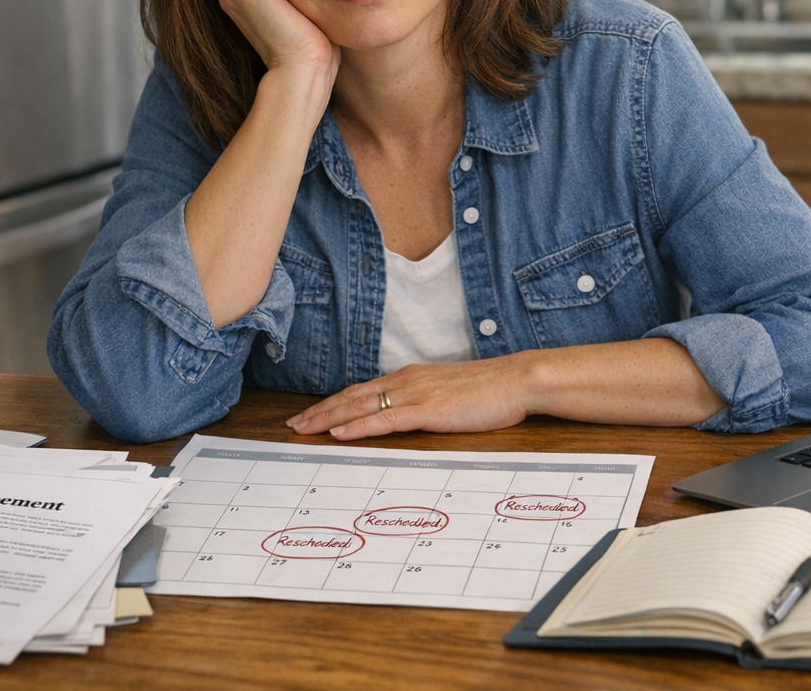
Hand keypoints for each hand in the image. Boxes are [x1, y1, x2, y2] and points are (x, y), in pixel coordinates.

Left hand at [285, 357, 534, 440]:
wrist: (518, 381)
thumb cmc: (491, 391)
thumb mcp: (451, 394)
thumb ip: (427, 402)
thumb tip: (410, 415)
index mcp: (412, 377)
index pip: (362, 390)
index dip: (333, 403)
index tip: (310, 414)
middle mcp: (407, 381)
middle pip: (352, 396)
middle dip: (319, 411)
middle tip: (292, 425)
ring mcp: (416, 395)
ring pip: (361, 406)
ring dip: (328, 418)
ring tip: (303, 429)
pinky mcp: (427, 410)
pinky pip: (384, 419)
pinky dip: (358, 426)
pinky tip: (339, 433)